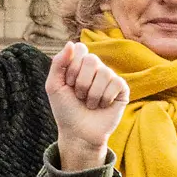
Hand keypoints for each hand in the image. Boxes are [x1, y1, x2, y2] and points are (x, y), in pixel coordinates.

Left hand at [44, 37, 127, 171]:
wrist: (78, 133)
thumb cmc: (65, 110)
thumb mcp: (54, 86)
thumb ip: (58, 63)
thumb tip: (71, 43)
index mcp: (80, 64)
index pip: (80, 49)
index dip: (72, 67)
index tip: (68, 83)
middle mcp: (96, 68)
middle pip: (92, 59)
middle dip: (81, 82)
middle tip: (79, 96)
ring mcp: (110, 78)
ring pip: (104, 73)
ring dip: (92, 93)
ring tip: (89, 103)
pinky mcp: (122, 89)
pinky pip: (116, 83)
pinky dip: (105, 98)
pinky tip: (102, 106)